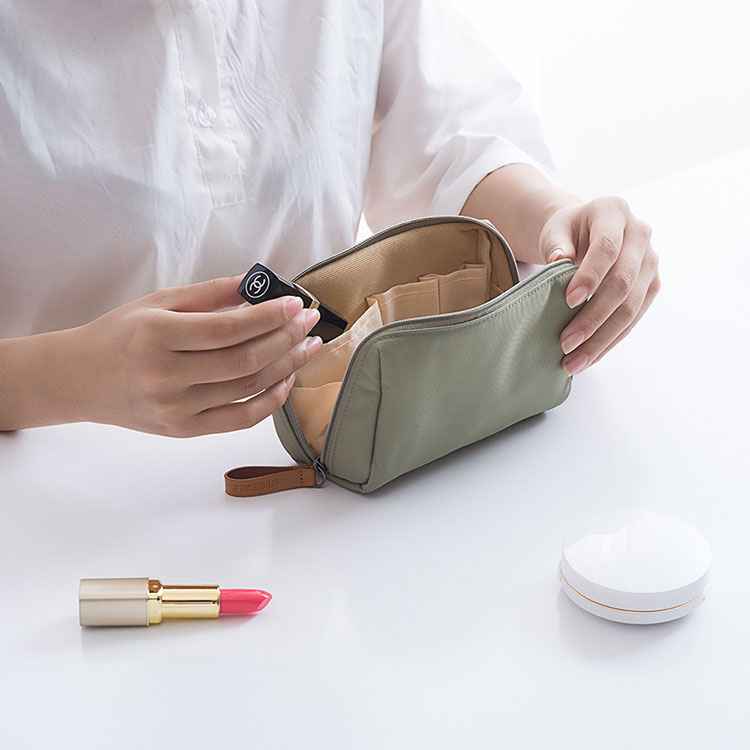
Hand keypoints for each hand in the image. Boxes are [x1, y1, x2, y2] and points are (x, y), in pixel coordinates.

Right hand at [67, 275, 322, 436]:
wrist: (79, 379)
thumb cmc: (120, 334)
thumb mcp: (158, 302)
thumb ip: (209, 294)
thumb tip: (257, 285)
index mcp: (156, 336)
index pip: (227, 329)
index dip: (268, 317)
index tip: (295, 304)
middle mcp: (165, 376)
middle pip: (244, 362)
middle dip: (286, 340)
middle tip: (309, 323)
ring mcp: (175, 409)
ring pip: (247, 390)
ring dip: (285, 366)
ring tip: (307, 347)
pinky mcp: (183, 430)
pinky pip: (239, 419)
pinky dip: (269, 400)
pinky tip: (286, 379)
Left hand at [539, 196, 660, 373]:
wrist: (587, 231)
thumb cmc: (568, 231)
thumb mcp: (556, 229)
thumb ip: (555, 243)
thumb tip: (558, 260)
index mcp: (614, 212)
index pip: (606, 248)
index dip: (590, 276)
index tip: (568, 301)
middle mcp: (640, 235)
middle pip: (621, 284)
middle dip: (593, 318)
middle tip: (566, 343)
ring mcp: (650, 262)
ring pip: (630, 308)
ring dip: (601, 339)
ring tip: (574, 361)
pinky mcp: (651, 285)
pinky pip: (634, 318)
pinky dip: (610, 341)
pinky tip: (590, 357)